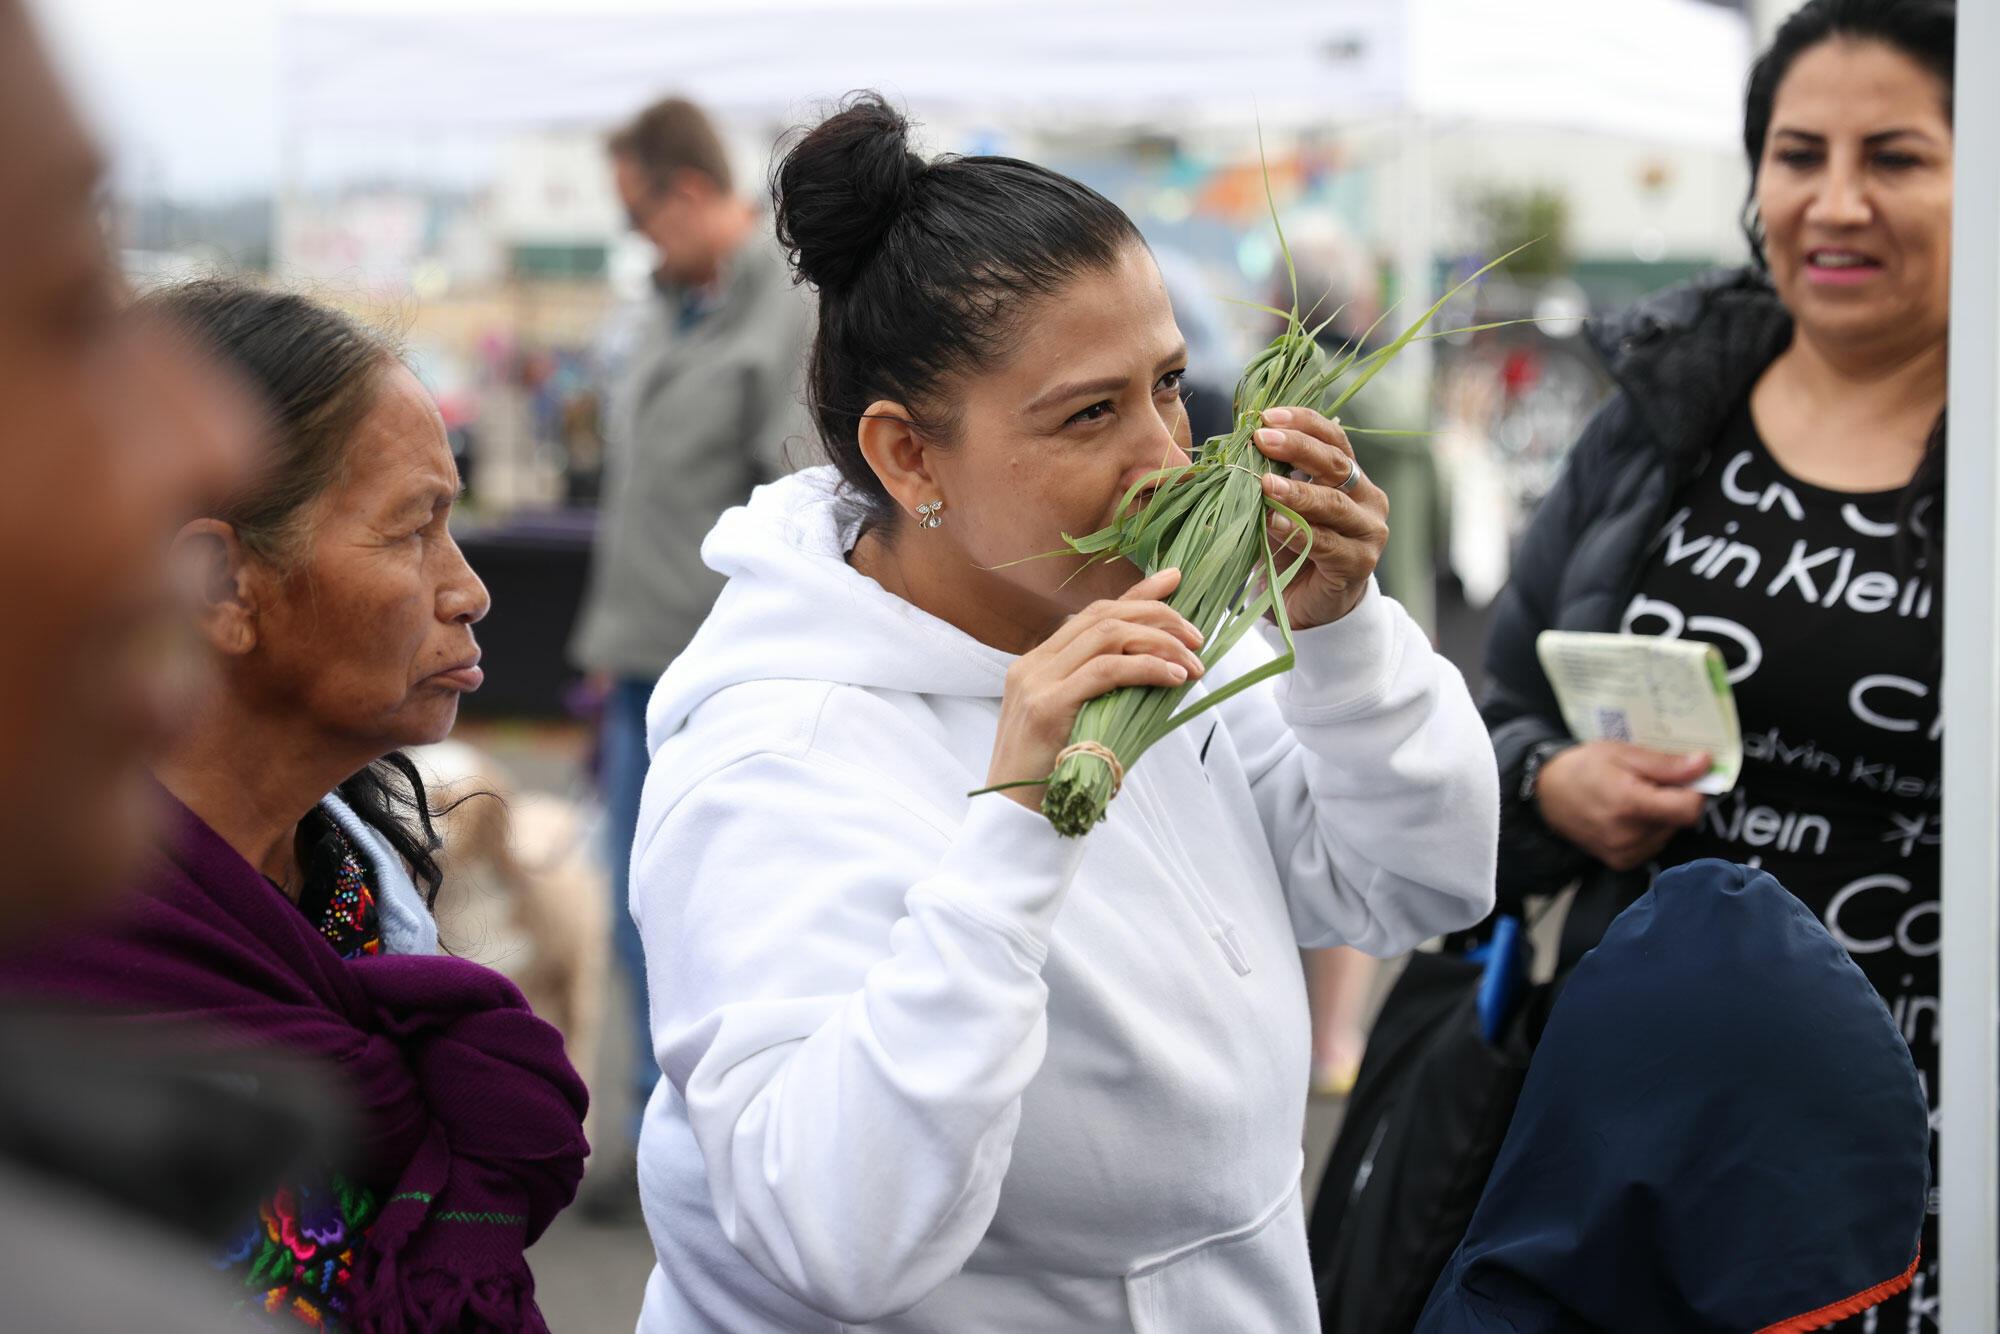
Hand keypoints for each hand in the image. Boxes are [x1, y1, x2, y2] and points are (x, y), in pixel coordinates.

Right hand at [987, 568, 1205, 811]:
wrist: (1015, 818)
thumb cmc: (1054, 780)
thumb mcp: (1080, 726)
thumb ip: (1104, 695)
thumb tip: (1161, 674)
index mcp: (1037, 665)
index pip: (1092, 613)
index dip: (1137, 594)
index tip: (1175, 579)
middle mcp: (1033, 665)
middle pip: (1104, 615)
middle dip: (1158, 616)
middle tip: (1198, 637)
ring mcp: (1037, 682)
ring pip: (1108, 635)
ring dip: (1160, 642)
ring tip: (1194, 663)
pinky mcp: (1047, 706)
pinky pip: (1107, 670)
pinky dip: (1147, 668)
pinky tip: (1174, 677)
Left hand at [1252, 407, 1388, 629]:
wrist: (1307, 603)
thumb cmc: (1291, 547)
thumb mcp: (1280, 505)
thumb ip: (1272, 476)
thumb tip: (1237, 441)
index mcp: (1351, 476)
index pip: (1334, 438)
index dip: (1303, 423)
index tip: (1267, 416)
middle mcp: (1368, 498)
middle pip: (1336, 464)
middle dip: (1297, 448)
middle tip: (1262, 439)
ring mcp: (1368, 532)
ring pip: (1334, 504)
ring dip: (1297, 492)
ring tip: (1265, 484)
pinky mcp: (1359, 564)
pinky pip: (1327, 543)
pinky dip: (1298, 531)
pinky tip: (1274, 522)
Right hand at [1535, 742, 1710, 870]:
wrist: (1545, 793)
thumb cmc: (1583, 767)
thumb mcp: (1623, 753)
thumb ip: (1666, 764)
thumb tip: (1705, 764)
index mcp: (1630, 804)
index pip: (1689, 809)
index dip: (1693, 790)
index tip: (1682, 777)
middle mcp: (1628, 835)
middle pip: (1679, 821)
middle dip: (1673, 801)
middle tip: (1648, 784)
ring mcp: (1624, 852)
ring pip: (1668, 834)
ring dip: (1661, 817)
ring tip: (1634, 799)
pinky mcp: (1620, 862)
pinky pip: (1653, 846)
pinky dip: (1649, 830)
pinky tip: (1628, 817)